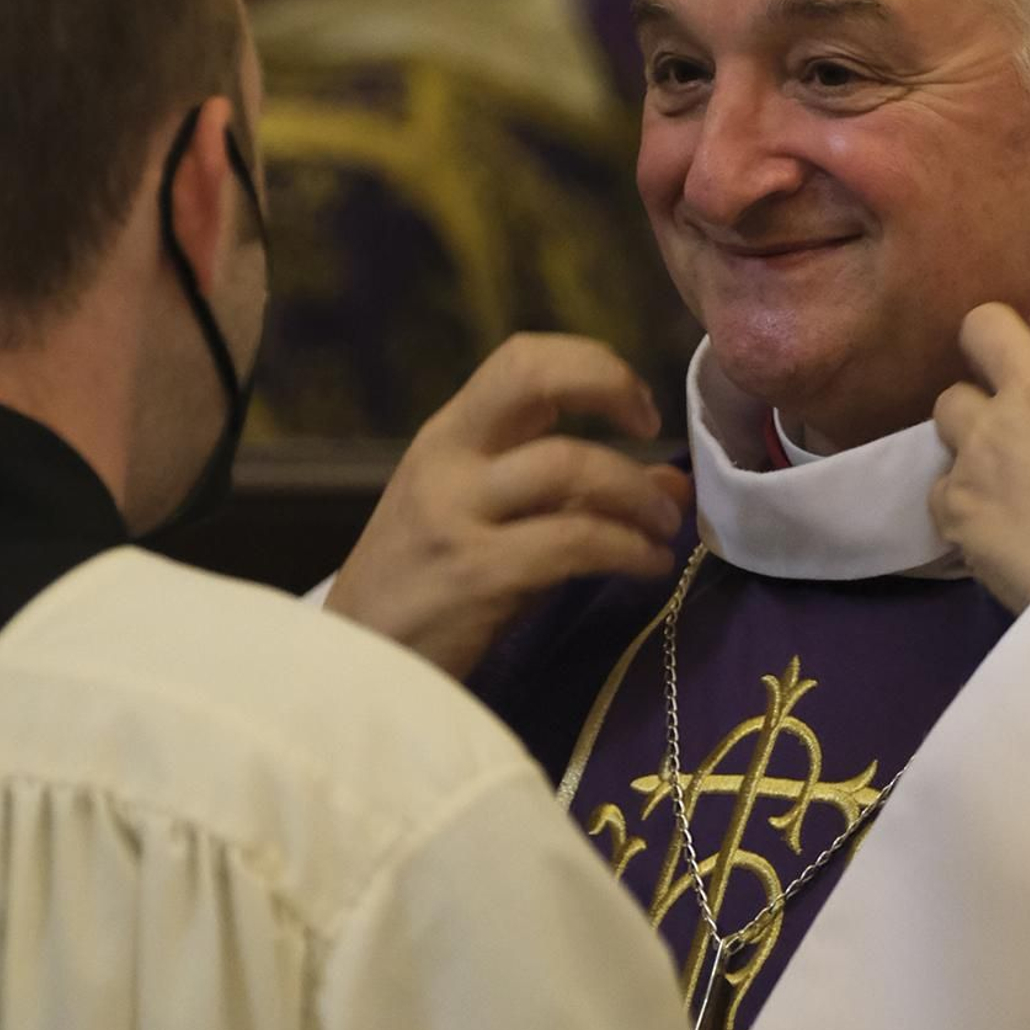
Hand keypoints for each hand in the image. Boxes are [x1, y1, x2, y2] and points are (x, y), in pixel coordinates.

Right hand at [327, 333, 690, 677]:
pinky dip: (627, 549)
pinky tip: (646, 566)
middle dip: (608, 385)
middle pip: (530, 377)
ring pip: (567, 464)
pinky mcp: (476, 576)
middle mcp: (448, 462)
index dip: (592, 366)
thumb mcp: (491, 525)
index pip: (521, 361)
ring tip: (664, 526)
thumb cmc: (428, 591)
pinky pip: (573, 542)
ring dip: (637, 492)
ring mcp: (456, 516)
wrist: (355, 668)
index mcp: (448, 437)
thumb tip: (673, 482)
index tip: (637, 410)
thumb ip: (575, 496)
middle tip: (651, 430)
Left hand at [930, 294, 1029, 612]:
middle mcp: (1029, 387)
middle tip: (1006, 387)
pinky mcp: (955, 497)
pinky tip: (987, 527)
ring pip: (948, 402)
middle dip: (988, 349)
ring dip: (969, 427)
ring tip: (994, 465)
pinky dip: (960, 503)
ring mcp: (983, 440)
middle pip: (981, 325)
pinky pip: (940, 486)